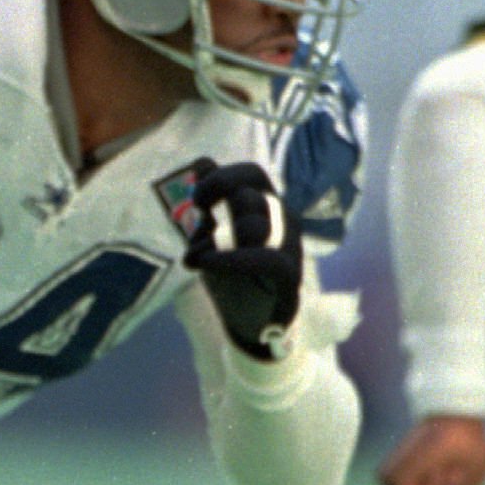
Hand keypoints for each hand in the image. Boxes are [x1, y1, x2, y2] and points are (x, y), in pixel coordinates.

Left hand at [184, 160, 301, 359]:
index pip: (252, 174)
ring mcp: (288, 247)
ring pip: (256, 223)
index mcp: (267, 206)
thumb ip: (212, 200)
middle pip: (252, 194)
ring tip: (197, 257)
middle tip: (195, 222)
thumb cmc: (236, 276)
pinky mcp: (288, 276)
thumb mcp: (216, 234)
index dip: (221, 178)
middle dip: (218, 201)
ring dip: (214, 239)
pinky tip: (203, 264)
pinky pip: (265, 259)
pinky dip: (230, 260)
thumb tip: (201, 160)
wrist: (254, 325)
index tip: (196, 199)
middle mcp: (282, 220)